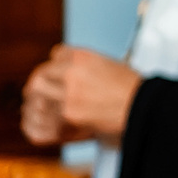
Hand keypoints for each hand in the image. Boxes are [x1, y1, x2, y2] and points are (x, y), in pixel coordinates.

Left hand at [21, 46, 141, 146]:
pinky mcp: (69, 115)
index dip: (54, 66)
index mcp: (83, 57)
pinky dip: (37, 121)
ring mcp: (69, 95)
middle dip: (37, 83)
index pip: (56, 55)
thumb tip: (66, 65)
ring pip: (36, 92)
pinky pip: (43, 115)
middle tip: (35, 90)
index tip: (52, 74)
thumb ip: (85, 63)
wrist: (142, 107)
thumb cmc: (132, 88)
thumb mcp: (109, 63)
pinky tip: (39, 122)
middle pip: (40, 74)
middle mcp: (73, 73)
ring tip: (37, 106)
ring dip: (35, 100)